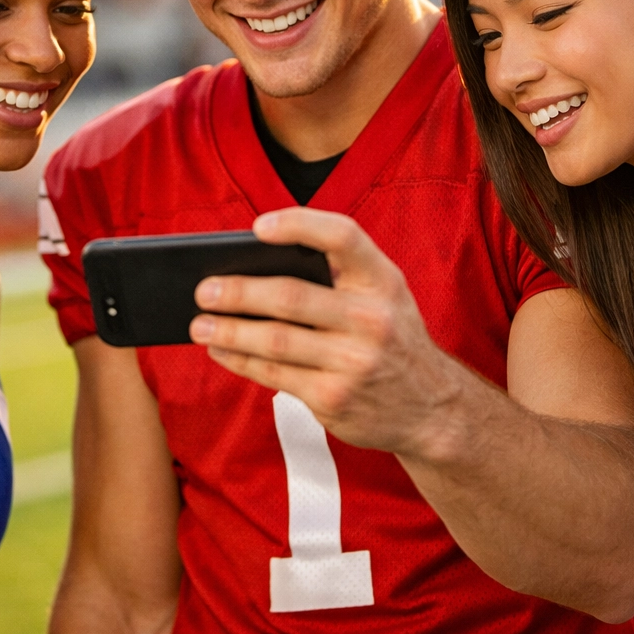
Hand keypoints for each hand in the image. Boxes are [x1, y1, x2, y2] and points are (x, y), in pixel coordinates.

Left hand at [190, 207, 465, 456]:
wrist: (434, 409)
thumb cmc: (394, 337)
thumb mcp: (386, 295)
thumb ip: (340, 274)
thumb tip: (256, 264)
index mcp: (383, 279)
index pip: (341, 236)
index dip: (298, 225)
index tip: (258, 227)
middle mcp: (372, 318)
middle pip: (291, 296)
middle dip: (238, 292)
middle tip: (203, 290)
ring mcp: (354, 361)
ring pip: (275, 341)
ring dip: (228, 331)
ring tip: (199, 324)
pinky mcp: (335, 398)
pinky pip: (274, 375)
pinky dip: (240, 361)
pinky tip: (221, 351)